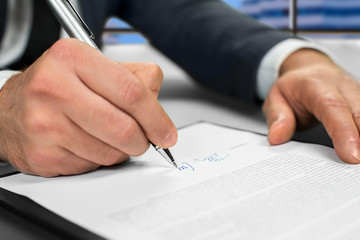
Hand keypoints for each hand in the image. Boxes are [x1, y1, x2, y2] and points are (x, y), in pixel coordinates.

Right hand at [0, 39, 176, 176]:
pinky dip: (100, 158)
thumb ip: (133, 78)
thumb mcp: (92, 66)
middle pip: (124, 128)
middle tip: (144, 139)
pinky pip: (92, 166)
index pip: (131, 92)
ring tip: (108, 135)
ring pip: (110, 152)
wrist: (8, 110)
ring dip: (121, 150)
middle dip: (143, 140)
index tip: (166, 132)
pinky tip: (87, 144)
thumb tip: (157, 102)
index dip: (156, 118)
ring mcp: (45, 124)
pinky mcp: (43, 155)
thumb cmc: (54, 86)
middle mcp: (54, 89)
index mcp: (72, 59)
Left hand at [263, 49, 359, 163]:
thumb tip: (277, 137)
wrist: (309, 69)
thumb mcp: (275, 97)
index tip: (351, 155)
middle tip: (358, 164)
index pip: (334, 108)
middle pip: (359, 113)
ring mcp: (358, 94)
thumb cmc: (295, 85)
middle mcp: (343, 87)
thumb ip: (276, 117)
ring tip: (358, 164)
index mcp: (317, 85)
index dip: (344, 132)